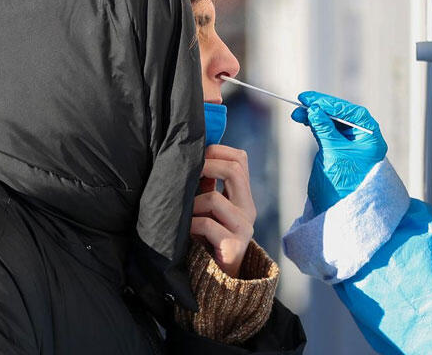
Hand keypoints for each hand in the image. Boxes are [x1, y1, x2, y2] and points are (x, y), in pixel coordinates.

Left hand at [191, 145, 255, 277]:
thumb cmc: (207, 241)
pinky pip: (206, 224)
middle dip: (205, 166)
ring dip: (191, 203)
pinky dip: (190, 225)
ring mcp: (243, 228)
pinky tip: (185, 232)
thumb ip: (207, 186)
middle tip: (187, 174)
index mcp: (242, 196)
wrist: (219, 281)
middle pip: (234, 170)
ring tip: (184, 214)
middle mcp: (248, 209)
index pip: (240, 159)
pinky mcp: (234, 246)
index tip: (196, 156)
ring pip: (213, 199)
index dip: (217, 150)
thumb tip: (194, 158)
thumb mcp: (208, 209)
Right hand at [291, 91, 387, 214]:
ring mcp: (350, 143)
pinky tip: (304, 120)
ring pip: (331, 122)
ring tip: (297, 113)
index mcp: (370, 137)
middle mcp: (362, 137)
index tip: (312, 99)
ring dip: (315, 116)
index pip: (351, 112)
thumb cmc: (345, 183)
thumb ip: (325, 130)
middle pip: (341, 115)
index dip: (331, 104)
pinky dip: (315, 125)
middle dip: (321, 108)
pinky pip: (326, 131)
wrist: (341, 208)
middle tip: (302, 102)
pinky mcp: (338, 149)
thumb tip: (315, 110)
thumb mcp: (334, 152)